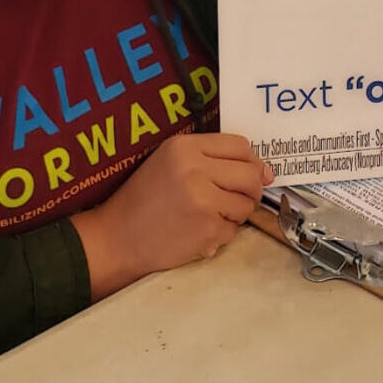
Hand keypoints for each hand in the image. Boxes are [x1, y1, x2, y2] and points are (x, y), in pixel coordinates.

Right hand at [71, 132, 272, 299]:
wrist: (118, 237)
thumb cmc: (144, 198)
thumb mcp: (170, 161)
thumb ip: (212, 158)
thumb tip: (264, 170)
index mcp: (184, 147)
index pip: (239, 145)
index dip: (252, 161)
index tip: (254, 172)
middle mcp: (195, 169)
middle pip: (250, 174)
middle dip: (252, 188)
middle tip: (236, 197)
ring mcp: (203, 201)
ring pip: (246, 204)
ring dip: (236, 212)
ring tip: (210, 214)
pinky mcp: (207, 230)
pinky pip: (234, 230)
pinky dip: (222, 233)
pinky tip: (199, 230)